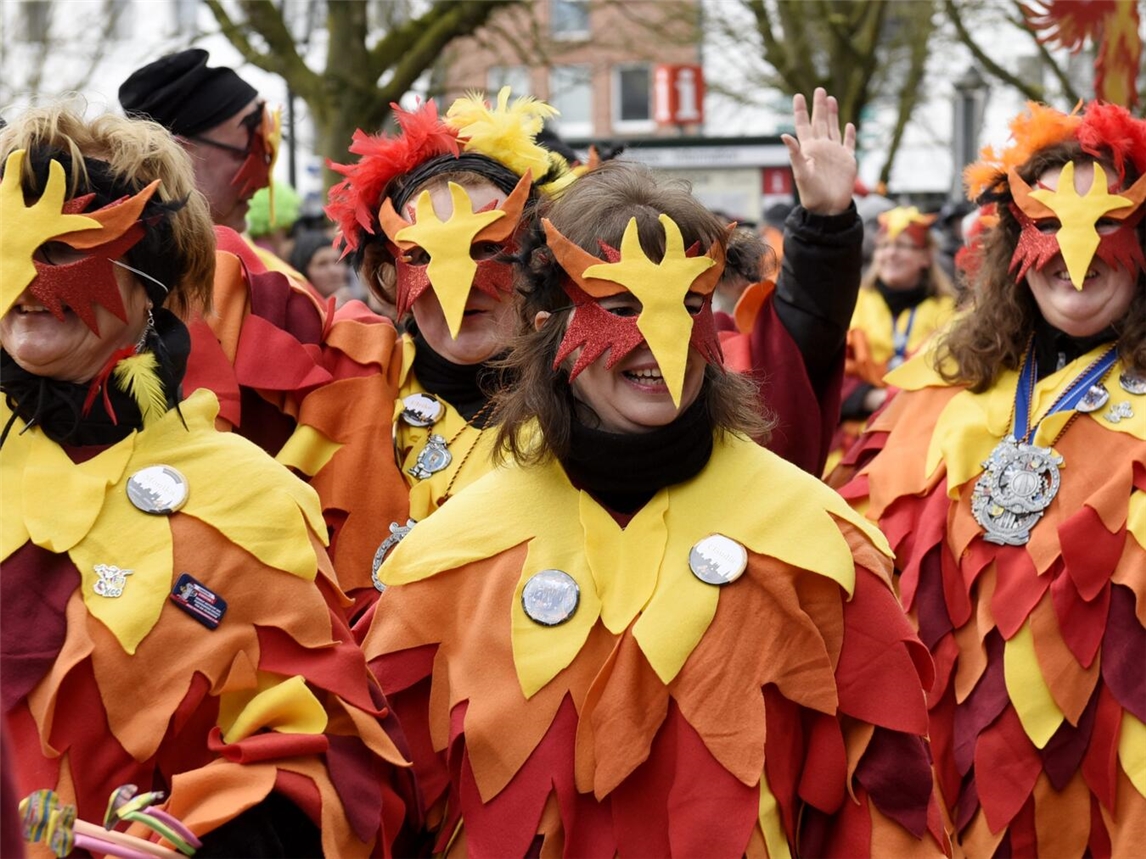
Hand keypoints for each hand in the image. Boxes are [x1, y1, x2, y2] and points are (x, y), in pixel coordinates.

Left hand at [781, 88, 856, 216]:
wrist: (828, 208)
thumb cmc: (811, 194)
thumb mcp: (801, 172)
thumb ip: (795, 153)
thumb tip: (784, 135)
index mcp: (809, 149)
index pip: (803, 125)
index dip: (801, 111)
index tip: (798, 95)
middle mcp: (821, 148)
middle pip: (820, 122)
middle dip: (818, 106)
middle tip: (819, 89)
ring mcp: (834, 153)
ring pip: (833, 128)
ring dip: (832, 114)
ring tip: (830, 99)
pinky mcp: (847, 160)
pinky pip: (848, 143)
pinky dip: (849, 134)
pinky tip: (848, 125)